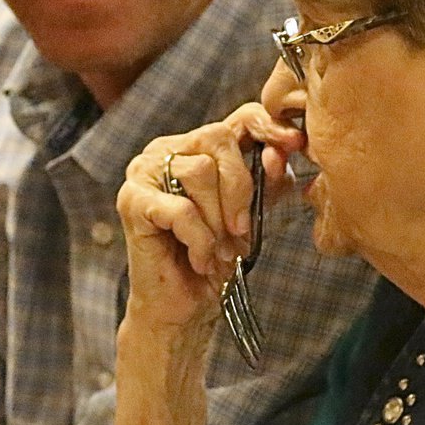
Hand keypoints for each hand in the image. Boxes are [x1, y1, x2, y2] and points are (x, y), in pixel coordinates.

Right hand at [116, 103, 305, 336]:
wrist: (185, 307)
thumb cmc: (218, 256)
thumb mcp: (254, 211)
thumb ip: (268, 179)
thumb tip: (277, 153)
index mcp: (199, 146)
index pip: (238, 116)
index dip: (267, 125)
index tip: (293, 143)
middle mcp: (168, 148)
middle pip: (218, 139)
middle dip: (239, 189)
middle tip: (238, 230)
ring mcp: (143, 170)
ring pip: (200, 171)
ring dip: (217, 220)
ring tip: (217, 248)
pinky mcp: (131, 200)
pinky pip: (181, 209)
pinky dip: (199, 239)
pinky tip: (200, 258)